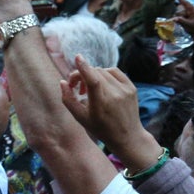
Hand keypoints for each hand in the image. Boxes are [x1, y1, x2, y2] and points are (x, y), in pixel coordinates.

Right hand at [60, 56, 158, 170]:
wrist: (127, 135)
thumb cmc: (100, 128)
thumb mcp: (80, 118)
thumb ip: (69, 100)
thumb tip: (62, 82)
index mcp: (101, 104)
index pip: (94, 80)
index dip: (84, 67)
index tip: (78, 57)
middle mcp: (115, 95)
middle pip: (95, 73)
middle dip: (83, 75)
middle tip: (76, 87)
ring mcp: (125, 90)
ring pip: (104, 71)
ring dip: (92, 75)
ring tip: (88, 88)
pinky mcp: (131, 87)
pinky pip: (115, 72)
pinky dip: (105, 74)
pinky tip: (100, 83)